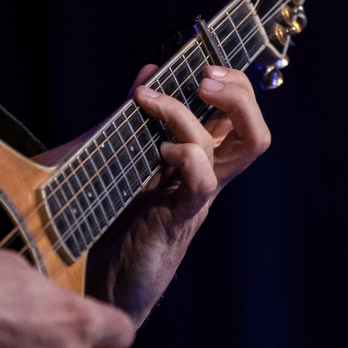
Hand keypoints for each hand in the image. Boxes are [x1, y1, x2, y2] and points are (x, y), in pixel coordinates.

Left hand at [84, 64, 270, 323]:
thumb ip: (135, 119)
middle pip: (252, 130)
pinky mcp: (175, 221)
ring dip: (192, 114)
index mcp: (193, 162)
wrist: (96, 287)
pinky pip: (203, 182)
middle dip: (237, 92)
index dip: (232, 82)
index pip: (236, 116)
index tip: (200, 59)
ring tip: (152, 101)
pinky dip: (186, 156)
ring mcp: (193, 200)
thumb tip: (149, 70)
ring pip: (236, 149)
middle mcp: (202, 178)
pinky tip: (157, 150)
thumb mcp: (120, 160)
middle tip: (204, 75)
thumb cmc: (108, 224)